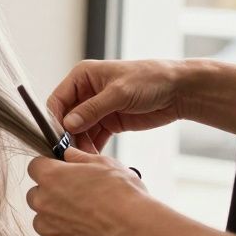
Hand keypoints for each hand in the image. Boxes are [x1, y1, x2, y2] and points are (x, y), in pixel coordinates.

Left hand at [26, 148, 150, 235]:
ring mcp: (47, 227)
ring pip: (43, 218)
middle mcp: (42, 201)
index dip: (49, 168)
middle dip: (51, 194)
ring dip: (56, 217)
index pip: (35, 167)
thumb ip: (79, 157)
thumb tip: (68, 155)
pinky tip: (86, 233)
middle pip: (36, 194)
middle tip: (77, 197)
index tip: (62, 173)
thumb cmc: (124, 195)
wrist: (136, 231)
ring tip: (85, 218)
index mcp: (50, 176)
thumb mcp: (105, 164)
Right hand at [45, 59, 182, 152]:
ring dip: (80, 144)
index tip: (58, 137)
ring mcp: (96, 108)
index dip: (55, 118)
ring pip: (78, 131)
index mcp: (82, 77)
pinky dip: (92, 147)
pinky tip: (93, 158)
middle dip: (67, 135)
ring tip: (83, 159)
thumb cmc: (150, 80)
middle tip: (70, 153)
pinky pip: (93, 137)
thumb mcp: (118, 93)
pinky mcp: (108, 122)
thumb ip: (91, 110)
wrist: (180, 90)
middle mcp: (85, 92)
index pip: (58, 100)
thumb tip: (67, 125)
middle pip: (66, 118)